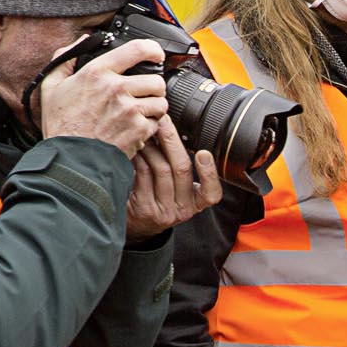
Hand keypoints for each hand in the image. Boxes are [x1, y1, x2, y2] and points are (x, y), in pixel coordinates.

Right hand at [37, 37, 168, 157]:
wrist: (70, 159)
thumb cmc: (61, 125)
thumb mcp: (52, 86)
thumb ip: (65, 58)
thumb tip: (82, 40)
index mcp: (97, 72)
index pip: (137, 49)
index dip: (153, 49)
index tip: (156, 54)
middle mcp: (116, 88)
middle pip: (156, 80)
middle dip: (153, 87)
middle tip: (143, 95)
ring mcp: (129, 109)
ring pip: (161, 102)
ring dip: (153, 108)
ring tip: (138, 114)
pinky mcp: (139, 129)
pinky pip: (157, 123)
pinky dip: (149, 127)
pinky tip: (133, 129)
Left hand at [125, 117, 223, 238]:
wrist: (136, 226)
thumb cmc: (157, 200)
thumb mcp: (177, 191)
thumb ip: (181, 169)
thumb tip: (174, 132)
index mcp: (195, 203)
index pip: (210, 193)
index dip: (209, 173)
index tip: (203, 153)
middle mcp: (182, 209)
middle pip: (181, 169)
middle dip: (171, 140)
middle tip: (163, 120)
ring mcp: (162, 210)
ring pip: (160, 168)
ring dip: (152, 145)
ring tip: (145, 129)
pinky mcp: (142, 207)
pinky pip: (142, 173)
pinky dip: (139, 156)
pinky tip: (136, 146)